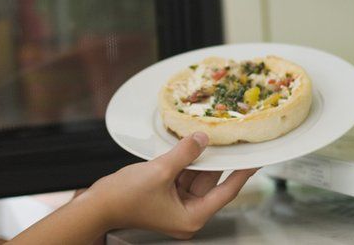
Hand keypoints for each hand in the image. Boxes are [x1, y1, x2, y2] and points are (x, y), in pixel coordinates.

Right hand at [82, 132, 256, 238]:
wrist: (98, 204)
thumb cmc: (125, 198)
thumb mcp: (160, 171)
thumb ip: (185, 154)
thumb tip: (202, 139)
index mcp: (192, 216)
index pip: (226, 191)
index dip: (242, 173)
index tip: (256, 160)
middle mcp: (187, 213)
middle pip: (211, 182)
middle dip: (218, 159)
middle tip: (233, 139)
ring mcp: (175, 204)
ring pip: (196, 176)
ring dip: (199, 157)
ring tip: (210, 136)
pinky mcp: (165, 194)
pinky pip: (181, 174)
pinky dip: (185, 160)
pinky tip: (190, 144)